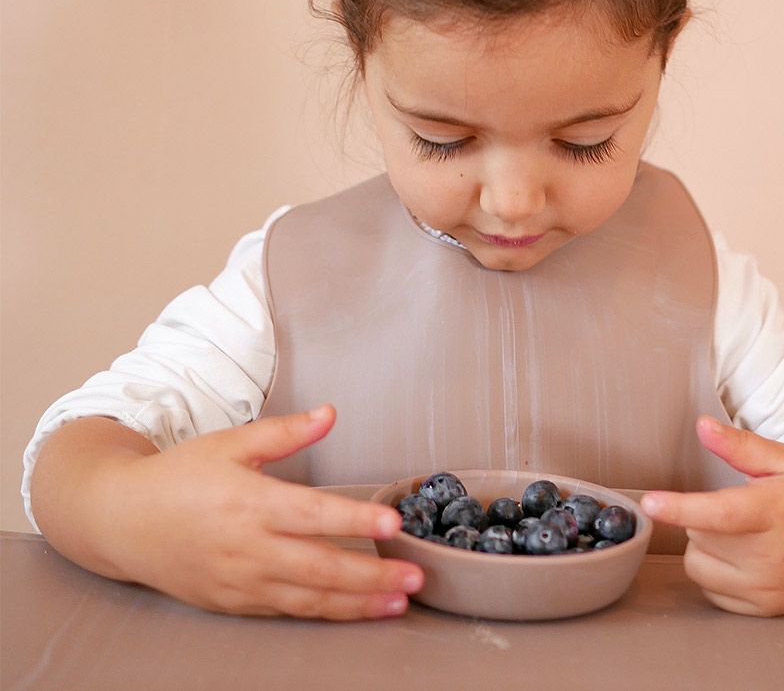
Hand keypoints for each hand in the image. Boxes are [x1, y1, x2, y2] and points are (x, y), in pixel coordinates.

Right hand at [100, 405, 423, 619]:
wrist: (123, 522)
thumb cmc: (180, 476)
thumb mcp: (231, 443)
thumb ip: (285, 431)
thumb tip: (331, 412)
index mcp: (251, 502)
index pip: (314, 515)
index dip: (356, 521)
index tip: (394, 525)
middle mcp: (250, 548)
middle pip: (321, 567)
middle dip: (373, 575)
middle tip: (416, 576)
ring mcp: (242, 582)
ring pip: (310, 598)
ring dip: (358, 603)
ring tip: (398, 601)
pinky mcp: (235, 603)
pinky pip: (288, 611)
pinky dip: (325, 613)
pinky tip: (354, 610)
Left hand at [641, 416, 783, 615]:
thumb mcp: (782, 459)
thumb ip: (739, 445)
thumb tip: (702, 426)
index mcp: (777, 511)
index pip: (722, 513)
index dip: (682, 508)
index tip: (649, 503)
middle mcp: (775, 556)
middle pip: (700, 536)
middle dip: (703, 518)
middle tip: (738, 509)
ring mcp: (770, 588)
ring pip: (697, 565)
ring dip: (704, 546)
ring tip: (737, 534)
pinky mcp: (766, 609)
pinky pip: (709, 590)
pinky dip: (714, 572)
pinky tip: (742, 558)